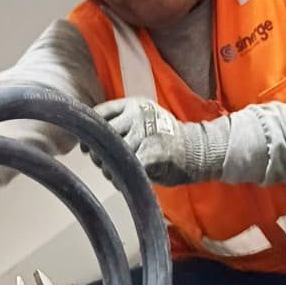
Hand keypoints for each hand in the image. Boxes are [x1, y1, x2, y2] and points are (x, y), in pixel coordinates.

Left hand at [96, 96, 228, 184]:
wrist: (198, 151)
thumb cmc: (166, 139)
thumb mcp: (145, 119)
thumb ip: (122, 123)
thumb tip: (90, 140)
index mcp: (134, 105)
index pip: (99, 113)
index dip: (89, 132)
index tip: (86, 146)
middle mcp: (138, 115)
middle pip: (103, 135)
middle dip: (98, 153)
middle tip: (103, 163)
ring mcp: (145, 134)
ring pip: (112, 155)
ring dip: (109, 169)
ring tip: (118, 172)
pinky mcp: (151, 154)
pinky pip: (126, 169)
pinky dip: (122, 178)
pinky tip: (127, 179)